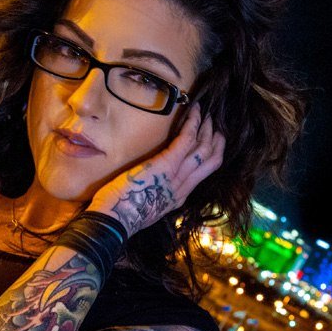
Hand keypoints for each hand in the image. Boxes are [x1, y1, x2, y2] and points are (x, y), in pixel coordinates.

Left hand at [86, 104, 224, 235]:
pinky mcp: (167, 163)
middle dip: (216, 140)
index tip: (212, 141)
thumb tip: (155, 186)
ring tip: (206, 113)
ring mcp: (177, 175)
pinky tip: (194, 110)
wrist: (115, 220)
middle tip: (215, 123)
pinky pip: (186, 139)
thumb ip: (156, 195)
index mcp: (178, 197)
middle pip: (211, 160)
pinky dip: (192, 123)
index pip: (203, 174)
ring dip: (206, 128)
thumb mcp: (147, 208)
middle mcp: (183, 187)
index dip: (211, 154)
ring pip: (204, 148)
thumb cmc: (122, 214)